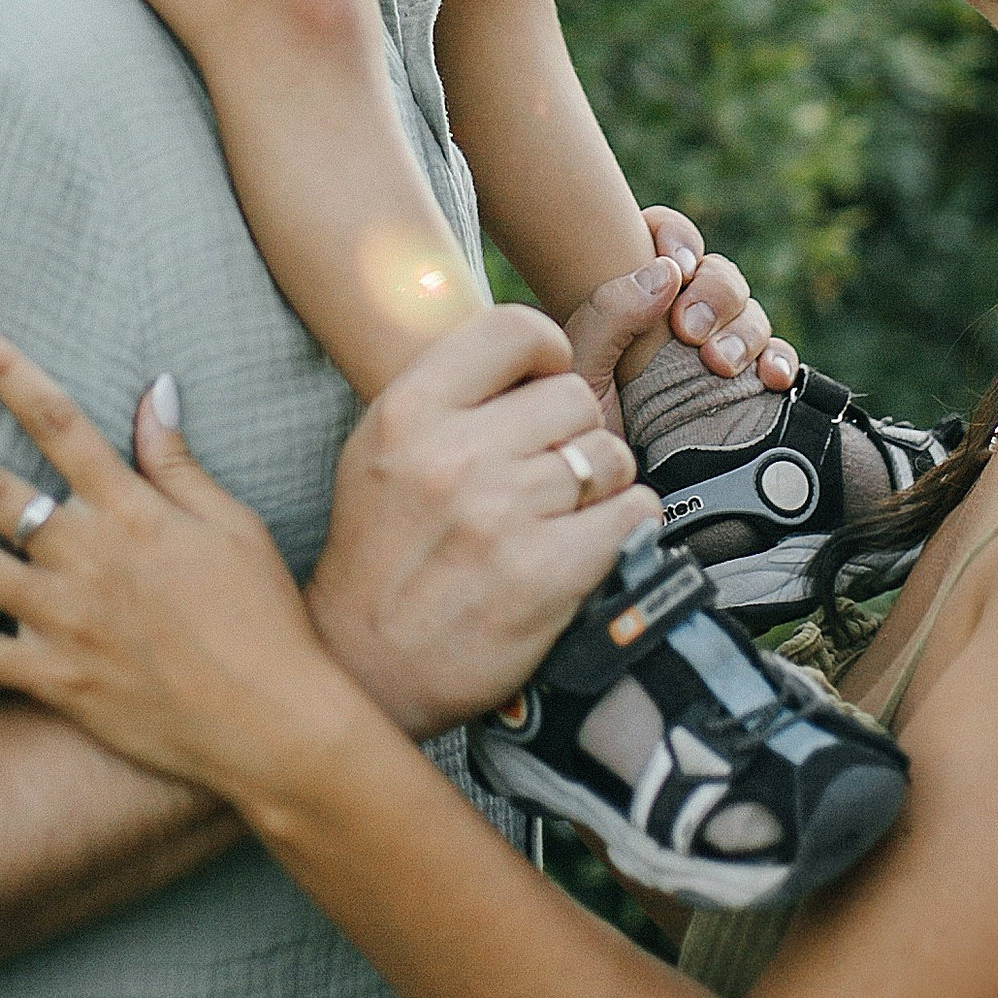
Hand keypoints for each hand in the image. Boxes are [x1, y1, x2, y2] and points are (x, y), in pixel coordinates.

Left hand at [0, 308, 654, 780]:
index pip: (54, 417)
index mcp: (130, 507)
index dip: (1, 367)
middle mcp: (85, 555)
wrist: (274, 721)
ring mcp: (61, 620)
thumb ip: (176, 458)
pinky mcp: (50, 679)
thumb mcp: (228, 523)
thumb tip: (151, 387)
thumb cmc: (263, 615)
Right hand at [305, 309, 657, 733]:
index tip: (540, 389)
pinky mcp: (545, 575)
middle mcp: (453, 456)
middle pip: (576, 398)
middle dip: (574, 434)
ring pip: (610, 457)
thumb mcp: (382, 449)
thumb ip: (449, 392)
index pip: (515, 330)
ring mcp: (500, 516)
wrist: (365, 667)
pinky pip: (632, 514)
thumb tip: (535, 347)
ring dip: (599, 487)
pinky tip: (586, 546)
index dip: (546, 355)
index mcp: (409, 412)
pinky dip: (622, 529)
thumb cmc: (381, 551)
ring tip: (558, 517)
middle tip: (545, 476)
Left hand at [562, 208, 798, 425]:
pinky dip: (780, 362)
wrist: (610, 492)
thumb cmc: (585, 428)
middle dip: (714, 291)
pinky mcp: (746, 386)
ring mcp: (714, 350)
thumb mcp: (581, 367)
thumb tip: (667, 271)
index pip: (666, 234)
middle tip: (690, 330)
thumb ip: (610, 313)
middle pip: (716, 270)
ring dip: (743, 330)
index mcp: (634, 296)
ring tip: (720, 364)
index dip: (676, 237)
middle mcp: (677, 315)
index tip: (677, 265)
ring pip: (750, 311)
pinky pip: (778, 358)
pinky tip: (770, 379)